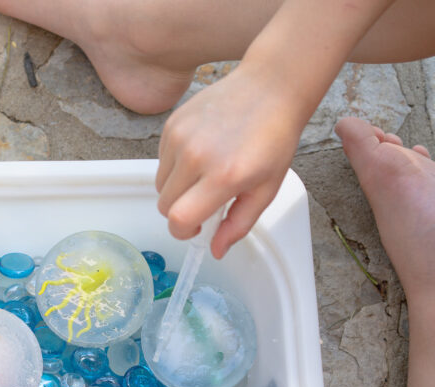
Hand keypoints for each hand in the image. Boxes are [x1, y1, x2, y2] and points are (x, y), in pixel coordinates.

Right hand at [156, 63, 306, 257]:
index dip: (183, 231)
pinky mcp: (171, 124)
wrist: (270, 87)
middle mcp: (196, 156)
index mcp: (223, 176)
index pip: (178, 218)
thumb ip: (238, 224)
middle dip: (180, 210)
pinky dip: (176, 164)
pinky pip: (161, 160)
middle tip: (203, 201)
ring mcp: (180, 137)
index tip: (196, 228)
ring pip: (160, 184)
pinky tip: (201, 150)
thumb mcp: (266, 188)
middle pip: (164, 205)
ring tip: (204, 172)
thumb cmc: (274, 139)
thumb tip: (216, 251)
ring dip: (176, 188)